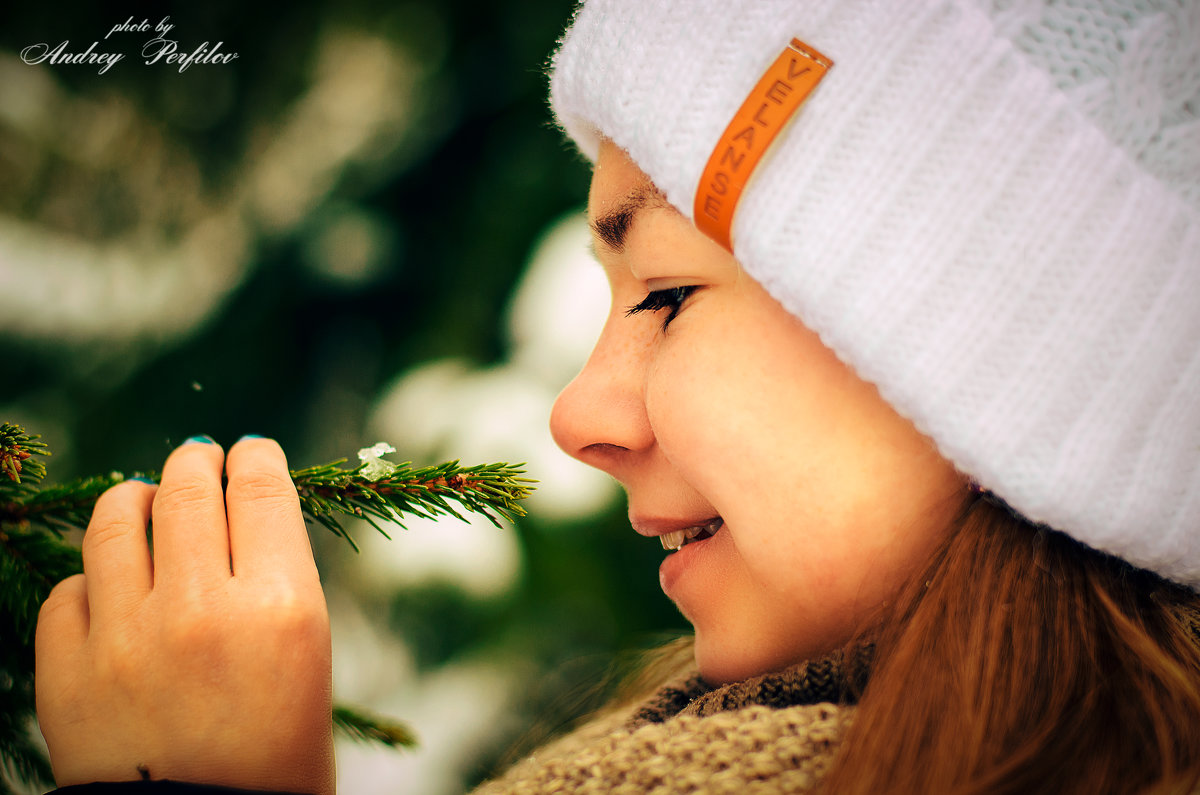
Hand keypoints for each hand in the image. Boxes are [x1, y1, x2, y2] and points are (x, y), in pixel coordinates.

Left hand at [35, 437, 334, 793]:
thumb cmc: (279, 759)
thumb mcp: (309, 659)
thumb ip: (276, 584)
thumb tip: (239, 522)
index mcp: (281, 608)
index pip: (261, 489)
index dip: (256, 456)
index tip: (252, 452)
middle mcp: (202, 610)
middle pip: (189, 490)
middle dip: (197, 463)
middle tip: (199, 461)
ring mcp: (126, 639)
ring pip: (117, 523)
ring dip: (135, 497)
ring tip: (143, 497)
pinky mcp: (68, 675)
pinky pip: (69, 591)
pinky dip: (90, 578)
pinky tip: (107, 583)